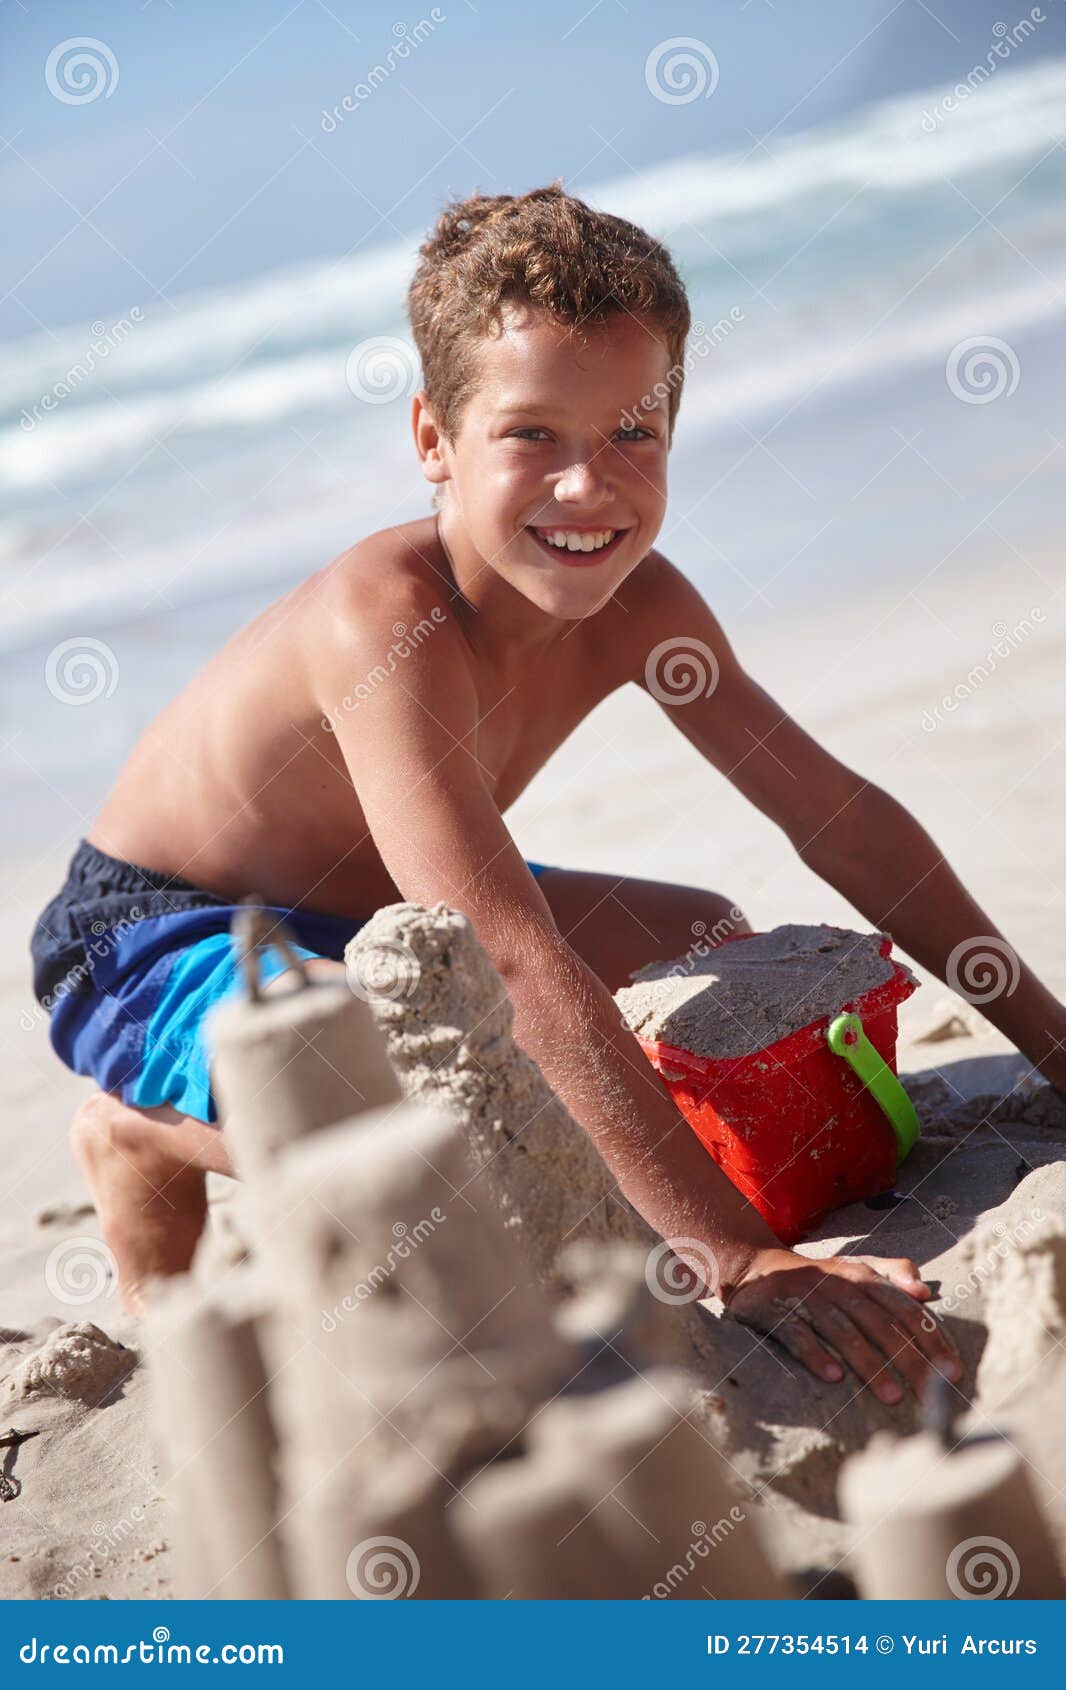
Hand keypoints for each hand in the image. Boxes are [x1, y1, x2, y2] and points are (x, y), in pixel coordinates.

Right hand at [722, 1247, 962, 1403]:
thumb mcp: (857, 1266)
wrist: (756, 1268)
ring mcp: (807, 1297)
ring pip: (844, 1332)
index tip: (953, 1369)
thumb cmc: (819, 1277)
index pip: (904, 1308)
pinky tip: (833, 1377)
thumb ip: (893, 1271)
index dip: (930, 1337)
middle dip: (909, 1358)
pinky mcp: (777, 1311)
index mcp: (862, 1275)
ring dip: (869, 1364)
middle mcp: (838, 1284)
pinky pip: (799, 1334)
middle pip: (880, 1323)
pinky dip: (816, 1354)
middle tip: (932, 1392)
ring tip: (891, 1396)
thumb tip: (925, 1290)